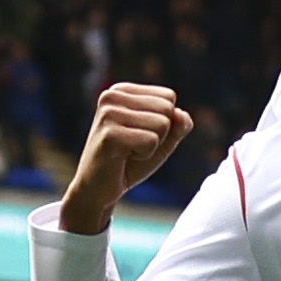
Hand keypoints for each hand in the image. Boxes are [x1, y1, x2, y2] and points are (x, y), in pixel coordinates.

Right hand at [59, 81, 191, 235]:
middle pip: (167, 109)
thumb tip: (182, 115)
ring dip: (151, 146)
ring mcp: (108, 113)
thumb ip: (178, 125)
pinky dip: (144, 155)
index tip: (138, 134)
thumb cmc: (129, 162)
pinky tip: (122, 158)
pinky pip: (151, 141)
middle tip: (133, 146)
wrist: (98, 190)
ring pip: (162, 124)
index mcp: (122, 90)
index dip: (163, 123)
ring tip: (127, 151)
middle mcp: (111, 95)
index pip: (168, 97)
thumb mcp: (161, 140)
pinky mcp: (109, 134)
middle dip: (159, 134)